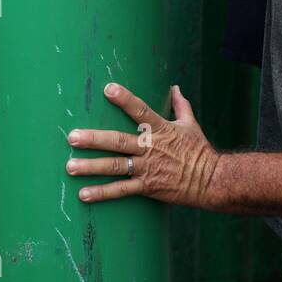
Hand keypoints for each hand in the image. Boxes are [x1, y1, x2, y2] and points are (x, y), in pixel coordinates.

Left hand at [66, 82, 221, 207]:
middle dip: (94, 139)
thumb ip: (181, 105)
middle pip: (118, 142)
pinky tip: (84, 194)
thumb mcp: (190, 124)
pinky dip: (102, 193)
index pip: (140, 110)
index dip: (124, 99)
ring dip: (91, 167)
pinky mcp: (147, 187)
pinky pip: (121, 190)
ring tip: (70, 166)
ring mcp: (148, 168)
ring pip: (115, 166)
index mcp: (160, 129)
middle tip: (72, 137)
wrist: (211, 180)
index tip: (108, 89)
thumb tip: (175, 87)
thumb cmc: (199, 150)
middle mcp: (150, 148)